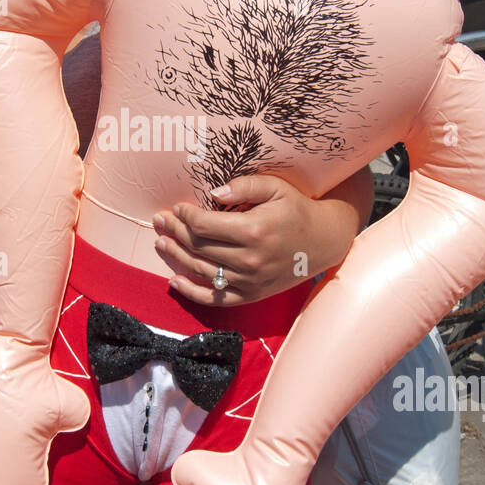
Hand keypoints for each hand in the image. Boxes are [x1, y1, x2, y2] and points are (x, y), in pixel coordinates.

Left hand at [152, 172, 362, 305]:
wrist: (325, 241)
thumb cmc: (297, 209)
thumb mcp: (276, 188)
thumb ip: (244, 186)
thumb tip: (213, 193)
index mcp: (254, 230)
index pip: (206, 225)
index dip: (185, 216)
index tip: (176, 208)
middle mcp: (250, 259)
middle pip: (199, 246)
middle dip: (175, 232)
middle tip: (159, 222)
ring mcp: (250, 281)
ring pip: (202, 270)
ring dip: (176, 257)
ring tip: (161, 243)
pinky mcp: (251, 294)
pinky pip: (215, 298)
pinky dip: (192, 292)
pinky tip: (174, 280)